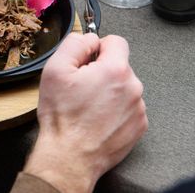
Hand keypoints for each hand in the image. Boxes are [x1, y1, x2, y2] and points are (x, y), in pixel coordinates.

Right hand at [24, 33, 147, 192]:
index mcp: (115, 70)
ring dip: (108, 91)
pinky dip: (114, 110)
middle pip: (119, 65)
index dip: (97, 47)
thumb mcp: (55, 70)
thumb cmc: (62, 117)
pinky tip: (96, 118)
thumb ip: (75, 44)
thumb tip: (88, 38)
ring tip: (87, 106)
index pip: (116, 41)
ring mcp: (138, 109)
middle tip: (80, 87)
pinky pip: (127, 107)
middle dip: (101, 71)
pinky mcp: (138, 126)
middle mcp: (133, 87)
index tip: (87, 60)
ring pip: (123, 87)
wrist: (69, 157)